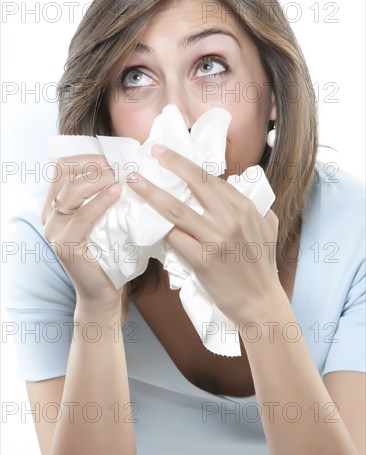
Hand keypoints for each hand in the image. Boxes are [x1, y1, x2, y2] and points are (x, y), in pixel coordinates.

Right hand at [41, 154, 122, 313]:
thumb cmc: (110, 252)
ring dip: (98, 179)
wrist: (104, 292)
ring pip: (71, 191)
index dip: (87, 156)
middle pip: (64, 172)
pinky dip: (101, 201)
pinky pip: (82, 217)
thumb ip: (104, 194)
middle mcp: (49, 214)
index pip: (62, 166)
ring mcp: (54, 231)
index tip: (112, 157)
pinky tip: (117, 192)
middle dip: (92, 164)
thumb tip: (127, 165)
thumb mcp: (106, 217)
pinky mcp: (65, 246)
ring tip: (120, 177)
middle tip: (118, 166)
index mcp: (56, 204)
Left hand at [126, 144, 281, 323]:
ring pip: (176, 209)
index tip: (169, 153)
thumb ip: (253, 206)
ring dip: (151, 193)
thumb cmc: (262, 267)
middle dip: (171, 163)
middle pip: (196, 184)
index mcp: (245, 207)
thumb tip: (236, 188)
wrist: (261, 303)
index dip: (187, 164)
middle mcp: (231, 219)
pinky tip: (143, 220)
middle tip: (152, 151)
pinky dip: (158, 228)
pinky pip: (173, 238)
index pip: (211, 178)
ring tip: (134, 182)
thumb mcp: (267, 227)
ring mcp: (216, 239)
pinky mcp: (202, 260)